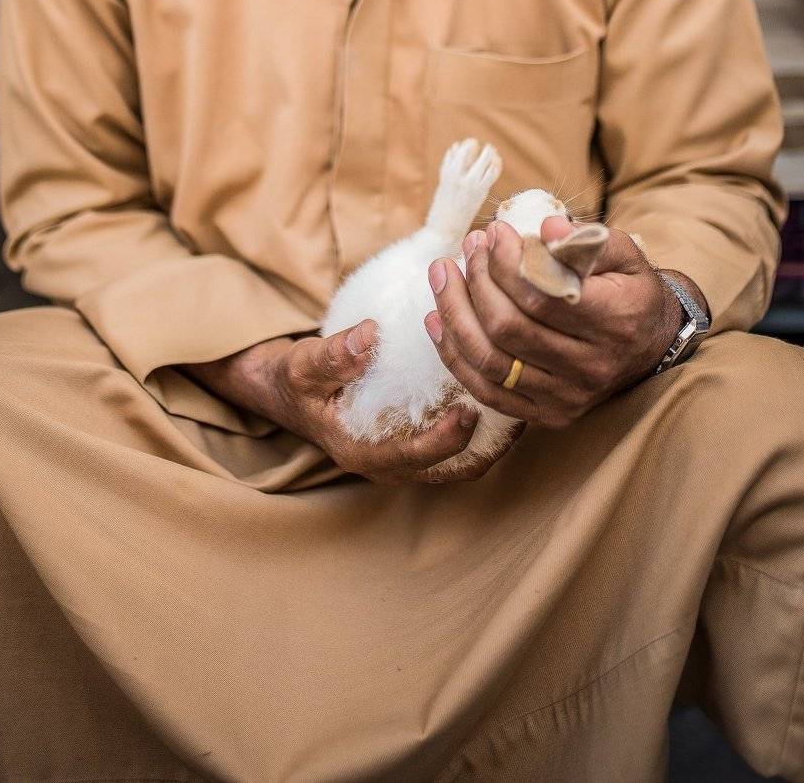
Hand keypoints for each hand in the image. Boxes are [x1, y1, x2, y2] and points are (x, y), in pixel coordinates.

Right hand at [266, 322, 508, 483]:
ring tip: (516, 402)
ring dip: (488, 441)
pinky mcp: (409, 444)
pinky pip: (453, 449)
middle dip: (486, 446)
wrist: (287, 392)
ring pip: (457, 464)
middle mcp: (386, 465)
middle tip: (514, 406)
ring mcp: (400, 459)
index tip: (471, 408)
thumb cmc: (295, 379)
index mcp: (361, 452)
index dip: (448, 439)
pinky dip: (476, 432)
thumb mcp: (303, 363)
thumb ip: (333, 355)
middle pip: (449, 470)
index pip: (415, 457)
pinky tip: (493, 398)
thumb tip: (370, 334)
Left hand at [424, 218, 702, 430]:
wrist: (650, 345)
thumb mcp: (624, 254)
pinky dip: (454, 356)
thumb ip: (587, 238)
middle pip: (509, 328)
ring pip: (490, 362)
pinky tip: (436, 319)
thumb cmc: (628, 289)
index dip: (507, 263)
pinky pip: (487, 392)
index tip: (494, 233)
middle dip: (477, 281)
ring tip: (443, 274)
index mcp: (616, 321)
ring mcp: (568, 397)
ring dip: (456, 313)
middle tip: (467, 248)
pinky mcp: (548, 415)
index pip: (543, 295)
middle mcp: (592, 367)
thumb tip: (546, 228)